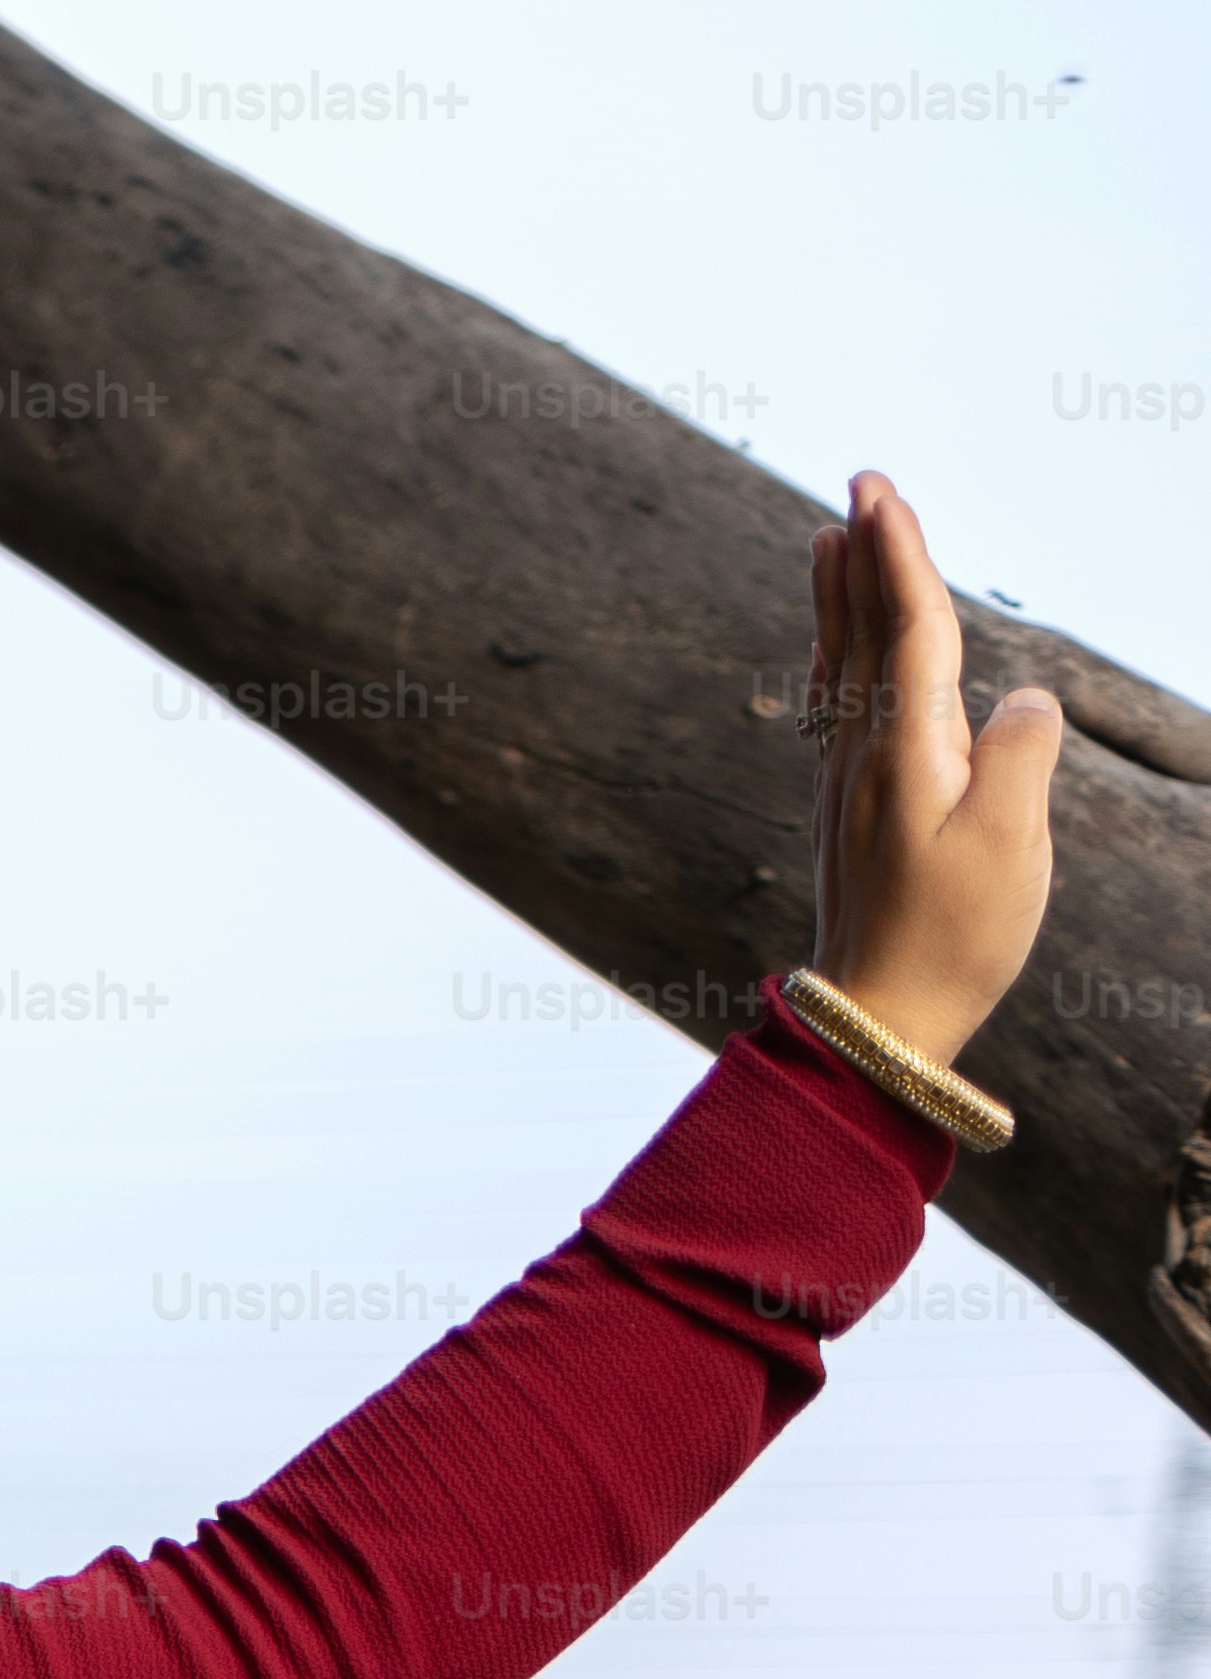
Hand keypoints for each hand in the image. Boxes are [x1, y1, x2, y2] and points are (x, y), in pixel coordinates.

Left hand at [804, 471, 1061, 1068]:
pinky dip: (841, 661)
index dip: (897, 556)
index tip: (876, 492)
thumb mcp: (1010, 842)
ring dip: (841, 600)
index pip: (907, 630)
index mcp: (907, 749)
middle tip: (856, 488)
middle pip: (864, 634)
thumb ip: (1020, 754)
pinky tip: (836, 654)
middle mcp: (866, 755)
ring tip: (830, 542)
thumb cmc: (954, 935)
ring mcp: (851, 782)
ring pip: (845, 668)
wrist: (882, 1018)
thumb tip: (1020, 698)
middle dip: (862, 558)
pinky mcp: (853, 811)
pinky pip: (843, 711)